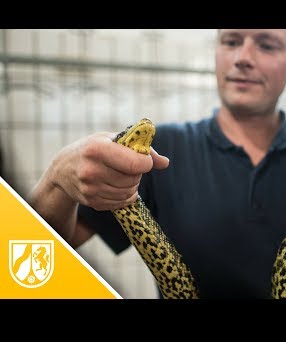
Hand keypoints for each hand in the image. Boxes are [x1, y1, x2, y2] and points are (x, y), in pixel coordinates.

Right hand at [48, 132, 168, 210]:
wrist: (63, 169)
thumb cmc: (94, 149)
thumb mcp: (112, 139)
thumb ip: (141, 148)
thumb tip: (165, 163)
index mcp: (97, 150)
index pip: (135, 164)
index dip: (146, 162)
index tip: (144, 159)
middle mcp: (91, 171)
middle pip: (133, 179)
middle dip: (137, 173)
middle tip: (129, 166)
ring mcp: (90, 189)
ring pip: (129, 193)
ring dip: (133, 185)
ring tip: (123, 174)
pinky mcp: (92, 202)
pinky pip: (121, 202)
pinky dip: (126, 195)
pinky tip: (118, 185)